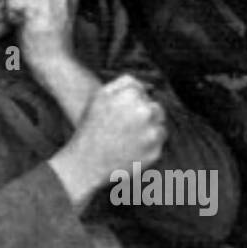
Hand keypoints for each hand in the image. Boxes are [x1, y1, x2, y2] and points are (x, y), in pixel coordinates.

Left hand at [6, 0, 78, 74]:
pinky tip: (28, 28)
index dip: (28, 0)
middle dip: (21, 4)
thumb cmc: (47, 41)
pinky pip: (11, 4)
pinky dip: (13, 18)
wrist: (55, 65)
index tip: (42, 19)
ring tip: (33, 26)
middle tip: (36, 24)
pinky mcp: (38, 6)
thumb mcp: (47, 9)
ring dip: (17, 11)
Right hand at [48, 74, 166, 208]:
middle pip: (156, 107)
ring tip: (128, 139)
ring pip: (160, 124)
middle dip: (145, 115)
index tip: (121, 115)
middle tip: (126, 128)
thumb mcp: (100, 96)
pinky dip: (149, 145)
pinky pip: (159, 143)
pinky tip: (132, 149)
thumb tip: (145, 83)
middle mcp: (145, 111)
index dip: (132, 103)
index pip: (143, 93)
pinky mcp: (156, 151)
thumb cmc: (91, 128)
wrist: (86, 164)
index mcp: (131, 95)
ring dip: (150, 129)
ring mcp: (152, 133)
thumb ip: (124, 83)